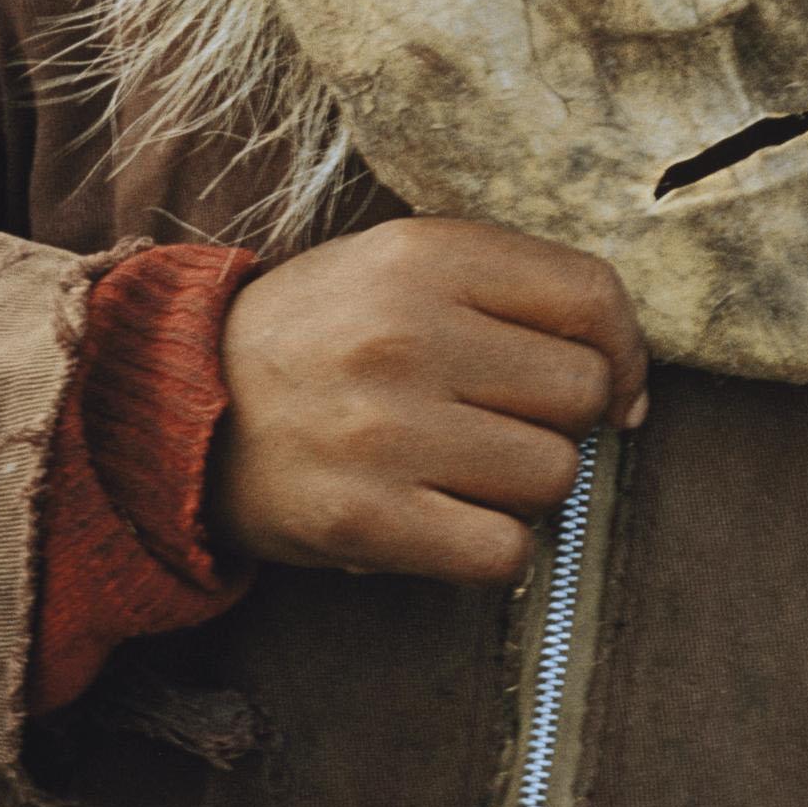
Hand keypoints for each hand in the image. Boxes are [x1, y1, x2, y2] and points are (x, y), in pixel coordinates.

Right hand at [210, 218, 647, 582]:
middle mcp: (407, 334)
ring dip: (524, 485)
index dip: (625, 350)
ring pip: (552, 476)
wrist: (177, 404)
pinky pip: (501, 551)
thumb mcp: (402, 266)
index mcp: (426, 254)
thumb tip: (630, 388)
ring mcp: (383, 428)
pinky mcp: (362, 517)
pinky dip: (493, 549)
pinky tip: (450, 520)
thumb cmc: (320, 335)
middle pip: (581, 394)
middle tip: (504, 422)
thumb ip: (513, 294)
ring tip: (462, 466)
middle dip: (563, 420)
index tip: (615, 385)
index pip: (591, 297)